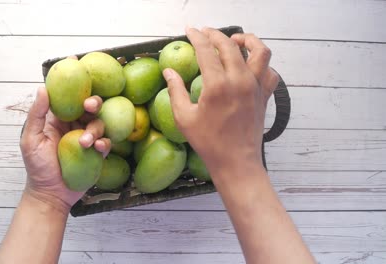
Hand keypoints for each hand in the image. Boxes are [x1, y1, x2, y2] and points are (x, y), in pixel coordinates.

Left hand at [20, 84, 110, 213]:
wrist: (51, 194)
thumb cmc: (37, 167)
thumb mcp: (30, 139)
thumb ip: (37, 114)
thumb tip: (43, 88)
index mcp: (59, 119)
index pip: (68, 95)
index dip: (74, 79)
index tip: (77, 60)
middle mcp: (75, 125)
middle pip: (90, 106)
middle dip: (93, 101)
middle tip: (90, 105)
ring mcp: (87, 138)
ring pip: (100, 123)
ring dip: (95, 129)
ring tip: (85, 143)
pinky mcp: (97, 154)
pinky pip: (106, 143)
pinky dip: (104, 143)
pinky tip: (97, 149)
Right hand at [163, 28, 278, 179]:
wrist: (237, 162)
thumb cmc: (208, 142)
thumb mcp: (184, 118)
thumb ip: (175, 91)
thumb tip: (168, 72)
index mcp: (217, 85)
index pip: (206, 50)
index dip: (197, 37)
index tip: (190, 30)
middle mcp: (240, 81)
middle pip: (230, 46)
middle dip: (216, 35)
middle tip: (205, 33)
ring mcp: (256, 87)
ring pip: (260, 52)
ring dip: (248, 41)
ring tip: (235, 41)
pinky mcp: (265, 96)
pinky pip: (270, 72)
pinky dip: (262, 64)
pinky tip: (251, 66)